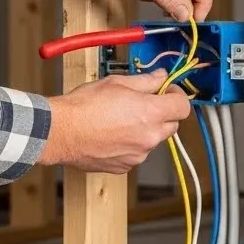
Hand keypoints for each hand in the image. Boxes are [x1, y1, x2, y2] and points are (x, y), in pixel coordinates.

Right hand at [41, 71, 191, 173]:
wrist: (60, 132)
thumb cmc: (84, 106)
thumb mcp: (117, 83)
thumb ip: (146, 81)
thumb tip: (161, 77)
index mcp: (151, 114)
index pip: (183, 107)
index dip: (177, 97)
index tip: (168, 92)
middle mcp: (149, 137)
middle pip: (172, 126)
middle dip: (162, 114)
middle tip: (143, 104)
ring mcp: (138, 155)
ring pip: (152, 140)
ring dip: (144, 130)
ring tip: (119, 120)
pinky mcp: (125, 167)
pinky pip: (136, 153)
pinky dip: (129, 145)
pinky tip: (110, 135)